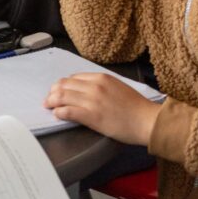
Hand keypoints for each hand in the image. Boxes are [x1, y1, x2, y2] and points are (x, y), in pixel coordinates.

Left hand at [43, 73, 161, 144]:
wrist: (148, 121)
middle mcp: (94, 86)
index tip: (58, 90)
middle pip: (64, 85)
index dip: (62, 84)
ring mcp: (92, 101)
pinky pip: (67, 111)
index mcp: (101, 78)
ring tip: (49, 106)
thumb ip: (100, 85)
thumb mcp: (117, 87)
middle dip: (53, 92)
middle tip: (49, 99)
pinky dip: (59, 112)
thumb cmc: (136, 107)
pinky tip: (57, 114)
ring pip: (62, 97)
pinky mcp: (91, 116)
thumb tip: (84, 89)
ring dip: (52, 101)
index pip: (73, 77)